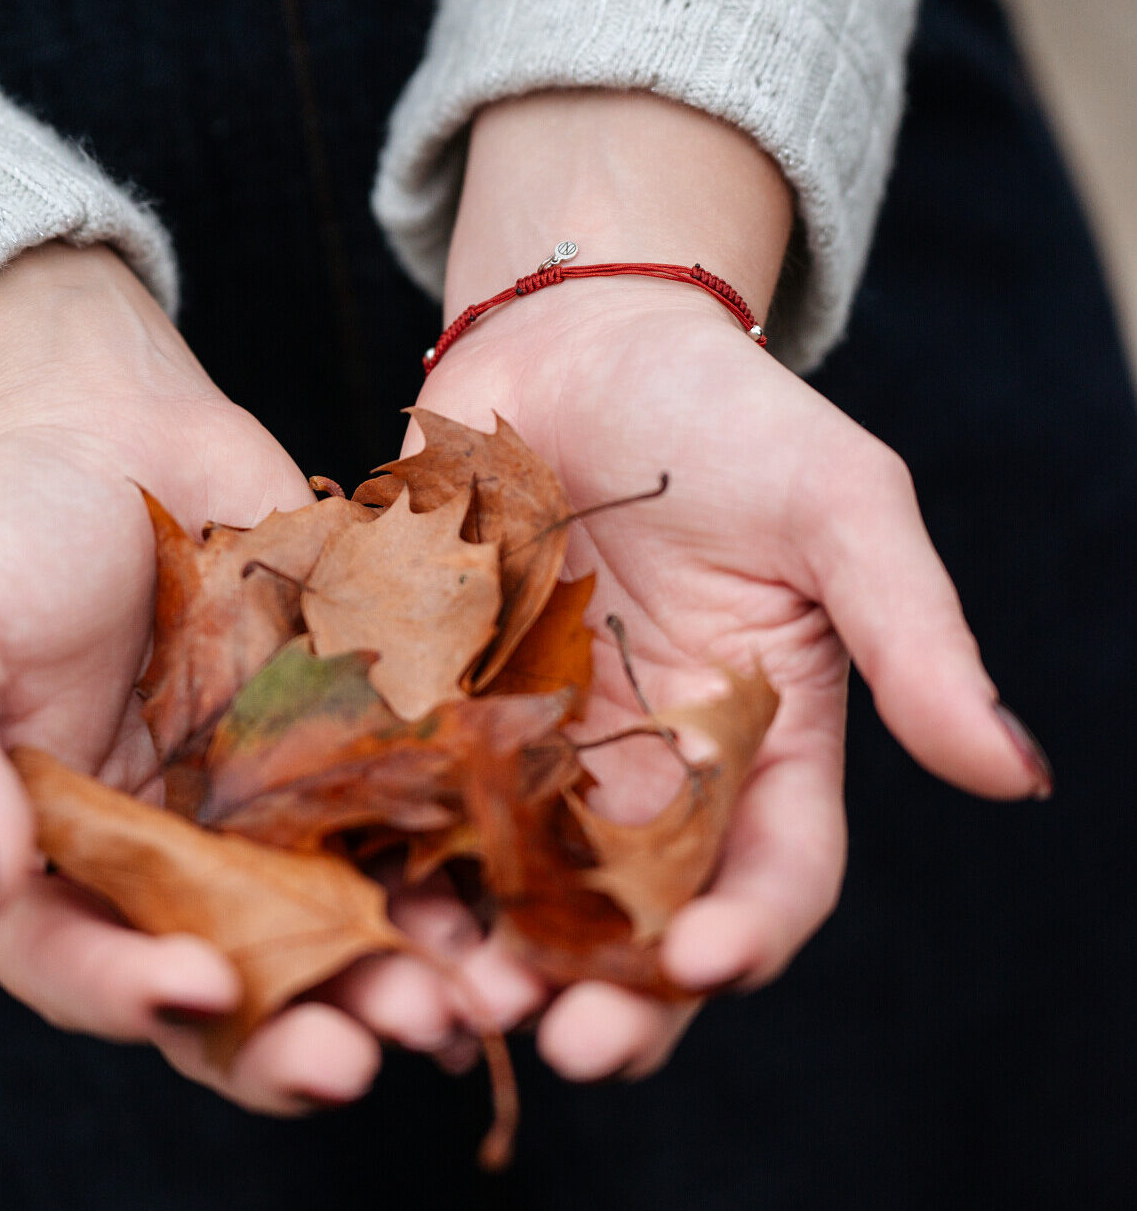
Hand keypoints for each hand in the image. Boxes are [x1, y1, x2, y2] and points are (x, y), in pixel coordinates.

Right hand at [0, 242, 467, 1111]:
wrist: (115, 438)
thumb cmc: (4, 538)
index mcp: (63, 859)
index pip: (86, 965)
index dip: (135, 996)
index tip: (202, 990)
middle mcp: (175, 856)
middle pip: (233, 977)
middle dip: (295, 1031)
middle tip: (362, 1055)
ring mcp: (270, 806)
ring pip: (336, 920)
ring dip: (396, 972)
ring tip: (457, 1003)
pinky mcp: (348, 743)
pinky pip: (403, 818)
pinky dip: (450, 865)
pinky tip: (497, 895)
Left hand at [410, 91, 1050, 1080]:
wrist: (582, 342)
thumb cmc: (729, 416)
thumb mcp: (840, 509)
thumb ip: (911, 635)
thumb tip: (1015, 773)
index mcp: (756, 742)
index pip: (769, 877)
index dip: (747, 934)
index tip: (702, 962)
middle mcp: (646, 766)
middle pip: (635, 919)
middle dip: (609, 992)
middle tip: (565, 1039)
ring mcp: (536, 743)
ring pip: (518, 885)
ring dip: (492, 950)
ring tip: (456, 992)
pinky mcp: (441, 702)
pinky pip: (418, 799)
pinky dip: (400, 855)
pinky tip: (367, 891)